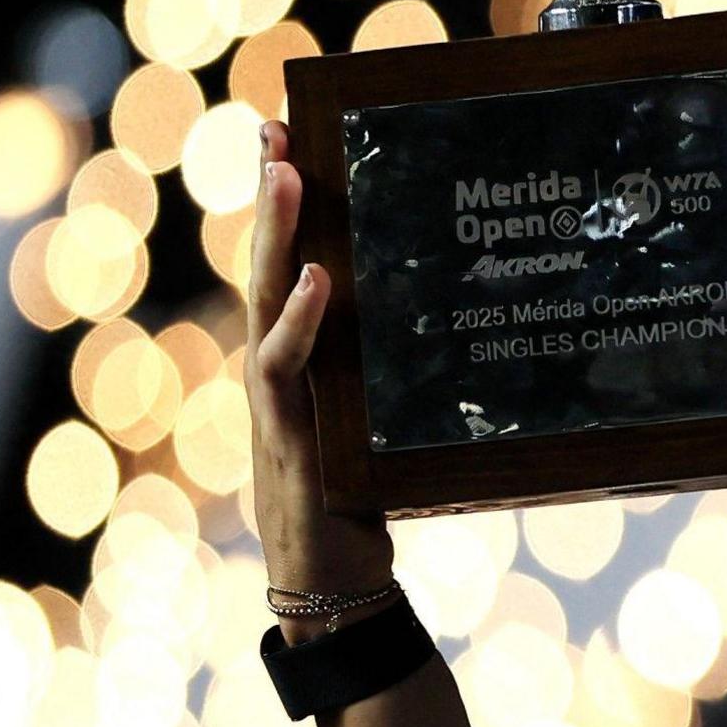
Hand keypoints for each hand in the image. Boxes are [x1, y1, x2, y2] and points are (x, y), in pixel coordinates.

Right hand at [243, 119, 396, 610]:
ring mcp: (279, 407)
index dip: (283, 209)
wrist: (338, 597)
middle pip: (267, 271)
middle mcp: (278, 376)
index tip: (288, 137)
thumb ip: (397, 375)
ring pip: (268, 305)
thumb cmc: (363, 509)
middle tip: (273, 130)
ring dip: (278, 239)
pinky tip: (321, 280)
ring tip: (287, 174)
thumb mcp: (382, 425)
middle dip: (270, 200)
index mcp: (299, 366)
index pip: (286, 271)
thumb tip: (459, 315)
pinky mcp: (294, 443)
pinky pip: (291, 372)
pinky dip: (303, 324)